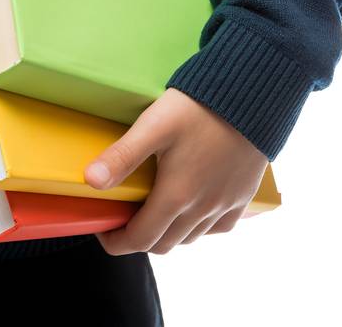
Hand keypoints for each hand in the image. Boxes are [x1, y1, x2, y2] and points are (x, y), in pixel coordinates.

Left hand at [84, 87, 266, 255]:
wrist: (250, 98)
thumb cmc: (197, 109)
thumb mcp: (152, 127)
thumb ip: (122, 156)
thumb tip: (91, 181)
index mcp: (177, 196)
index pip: (140, 239)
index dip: (116, 242)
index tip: (103, 229)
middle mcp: (202, 209)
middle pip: (164, 244)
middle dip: (137, 238)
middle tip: (121, 218)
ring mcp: (225, 206)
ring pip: (190, 238)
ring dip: (166, 234)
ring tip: (149, 211)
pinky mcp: (242, 197)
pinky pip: (217, 228)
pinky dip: (197, 228)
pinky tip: (188, 209)